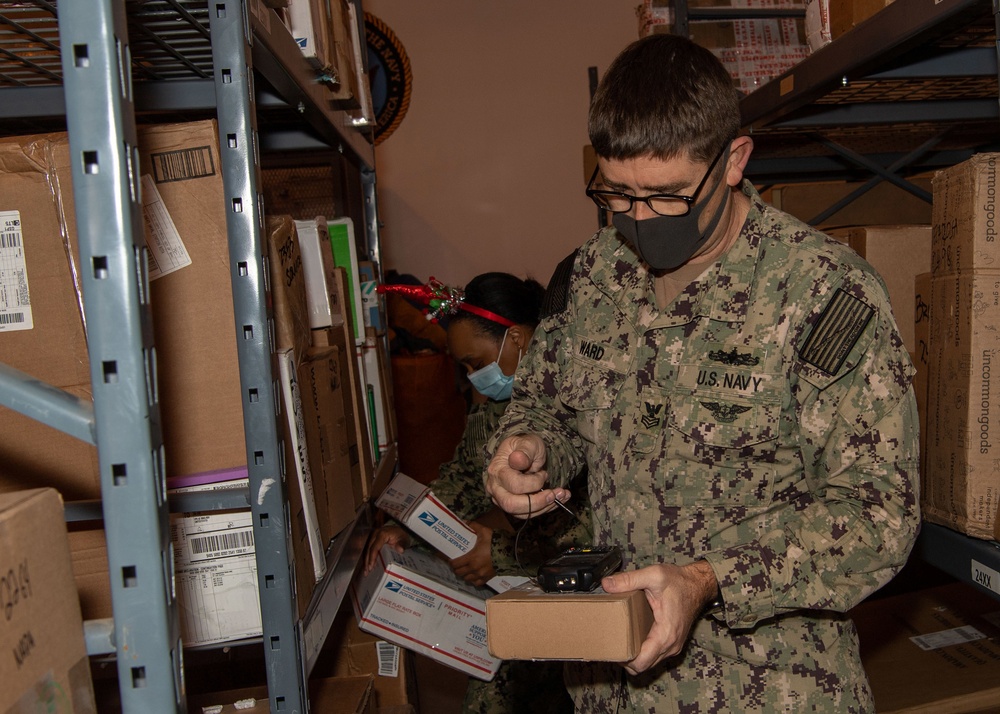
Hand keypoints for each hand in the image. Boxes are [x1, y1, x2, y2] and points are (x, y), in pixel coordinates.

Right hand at [363, 525, 410, 574]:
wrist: (400, 530)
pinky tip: (367, 566)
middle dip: (366, 562)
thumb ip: (402, 544)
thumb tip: (400, 550)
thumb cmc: (401, 535)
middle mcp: (375, 534)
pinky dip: (368, 558)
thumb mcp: (404, 539)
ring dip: (366, 561)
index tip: (371, 567)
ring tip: (366, 572)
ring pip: (366, 550)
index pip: (374, 547)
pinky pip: (368, 549)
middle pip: (368, 549)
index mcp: (382, 534)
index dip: (372, 558)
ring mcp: (373, 537)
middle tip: (366, 572)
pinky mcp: (372, 540)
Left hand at [448, 521, 495, 586]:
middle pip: (459, 573)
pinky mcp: (488, 578)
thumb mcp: (484, 531)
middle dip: (456, 569)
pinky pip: (477, 583)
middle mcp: (474, 568)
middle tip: (456, 564)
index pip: (456, 564)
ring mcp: (481, 575)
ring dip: (464, 575)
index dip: (451, 562)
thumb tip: (465, 521)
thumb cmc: (495, 542)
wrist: (510, 552)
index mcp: (471, 558)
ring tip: (464, 570)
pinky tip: (473, 576)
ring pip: (467, 579)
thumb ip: (474, 526)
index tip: (450, 560)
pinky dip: (473, 580)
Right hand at [485, 434, 569, 517]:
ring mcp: (501, 498)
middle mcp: (495, 487)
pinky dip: (544, 509)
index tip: (544, 473)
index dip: (534, 482)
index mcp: (497, 470)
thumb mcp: (528, 442)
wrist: (522, 452)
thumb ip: (524, 451)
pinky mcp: (511, 505)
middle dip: (538, 502)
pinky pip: (526, 514)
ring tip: (562, 495)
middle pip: (512, 505)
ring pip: (520, 513)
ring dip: (544, 507)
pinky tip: (556, 500)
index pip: (515, 485)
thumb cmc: (525, 446)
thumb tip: (518, 460)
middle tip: (555, 494)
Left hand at [602, 560, 718, 674]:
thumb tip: (606, 584)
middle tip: (611, 642)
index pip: (641, 662)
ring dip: (634, 656)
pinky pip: (655, 655)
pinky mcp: (672, 642)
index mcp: (666, 633)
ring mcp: (673, 645)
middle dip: (625, 659)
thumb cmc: (679, 581)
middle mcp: (671, 645)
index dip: (623, 660)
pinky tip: (632, 635)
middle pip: (643, 666)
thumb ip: (629, 580)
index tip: (611, 647)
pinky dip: (642, 650)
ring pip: (649, 662)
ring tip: (619, 639)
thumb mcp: (654, 575)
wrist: (698, 584)